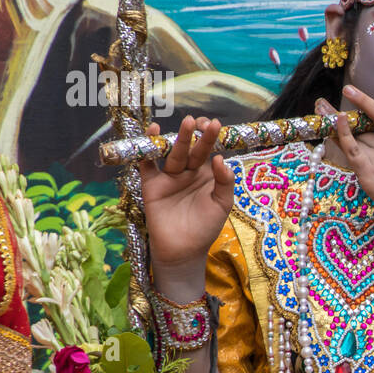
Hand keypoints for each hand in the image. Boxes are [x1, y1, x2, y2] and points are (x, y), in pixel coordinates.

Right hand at [139, 116, 234, 293]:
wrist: (182, 251)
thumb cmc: (205, 228)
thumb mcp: (222, 204)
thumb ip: (225, 182)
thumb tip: (221, 158)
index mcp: (207, 175)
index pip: (210, 151)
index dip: (212, 138)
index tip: (215, 125)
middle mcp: (189, 172)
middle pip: (193, 149)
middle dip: (197, 135)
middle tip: (201, 121)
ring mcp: (169, 177)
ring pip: (174, 154)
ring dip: (179, 138)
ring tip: (187, 123)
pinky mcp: (151, 185)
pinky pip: (148, 164)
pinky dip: (148, 149)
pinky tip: (153, 132)